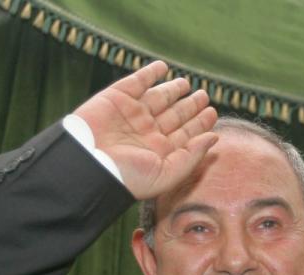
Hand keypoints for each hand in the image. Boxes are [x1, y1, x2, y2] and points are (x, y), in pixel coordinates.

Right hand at [73, 61, 217, 199]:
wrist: (90, 164)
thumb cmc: (129, 177)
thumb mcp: (168, 173)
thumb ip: (192, 155)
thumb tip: (214, 137)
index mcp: (159, 151)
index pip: (185, 134)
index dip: (199, 123)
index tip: (212, 113)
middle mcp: (147, 132)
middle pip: (174, 116)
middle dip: (189, 106)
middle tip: (204, 97)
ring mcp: (133, 114)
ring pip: (159, 98)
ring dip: (173, 90)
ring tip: (187, 84)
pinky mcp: (117, 97)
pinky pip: (137, 82)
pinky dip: (150, 73)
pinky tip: (163, 68)